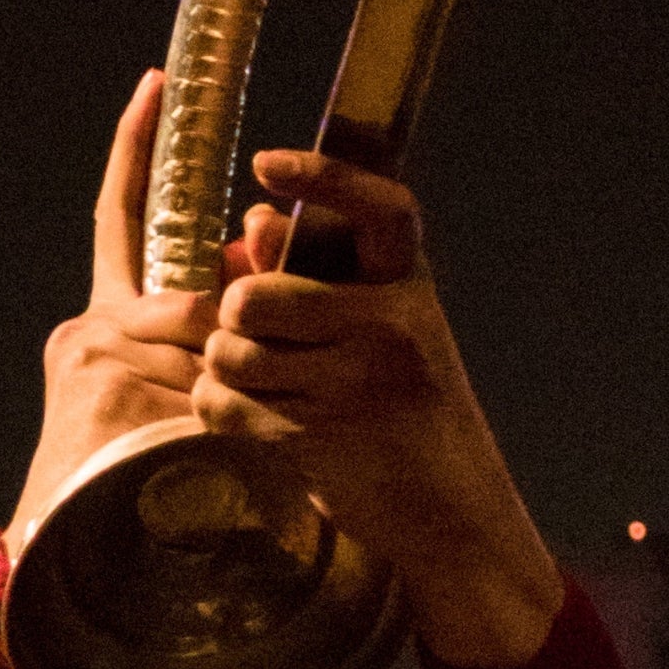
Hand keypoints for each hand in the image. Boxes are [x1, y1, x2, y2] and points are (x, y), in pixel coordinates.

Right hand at [5, 69, 215, 554]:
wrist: (75, 563)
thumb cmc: (143, 496)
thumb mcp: (197, 395)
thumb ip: (226, 315)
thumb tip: (260, 232)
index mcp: (106, 324)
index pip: (123, 213)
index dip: (138, 146)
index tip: (158, 82)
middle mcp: (89, 326)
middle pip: (193, 291)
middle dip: (233, 335)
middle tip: (240, 385)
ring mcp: (88, 346)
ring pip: (200, 329)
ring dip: (228, 385)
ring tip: (213, 446)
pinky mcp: (94, 370)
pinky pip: (186, 359)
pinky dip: (210, 402)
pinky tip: (193, 443)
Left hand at [195, 153, 562, 666]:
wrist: (446, 506)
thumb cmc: (400, 406)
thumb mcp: (378, 327)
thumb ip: (313, 273)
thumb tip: (253, 221)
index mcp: (408, 284)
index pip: (379, 206)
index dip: (324, 177)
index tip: (265, 163)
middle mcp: (392, 323)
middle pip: (255, 297)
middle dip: (232, 321)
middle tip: (248, 336)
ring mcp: (359, 383)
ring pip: (233, 355)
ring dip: (224, 372)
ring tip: (255, 383)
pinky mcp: (323, 438)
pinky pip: (228, 407)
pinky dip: (223, 413)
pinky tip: (252, 418)